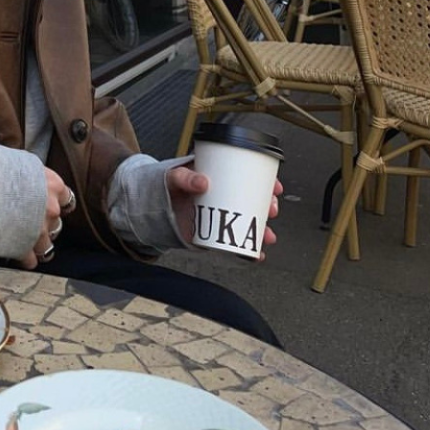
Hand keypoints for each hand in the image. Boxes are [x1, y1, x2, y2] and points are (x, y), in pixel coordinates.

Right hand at [16, 167, 74, 270]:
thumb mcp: (18, 161)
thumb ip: (28, 172)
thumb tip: (22, 170)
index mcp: (52, 185)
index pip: (66, 198)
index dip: (57, 202)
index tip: (51, 203)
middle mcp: (50, 209)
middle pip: (56, 223)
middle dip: (45, 224)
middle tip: (30, 221)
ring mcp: (39, 231)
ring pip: (46, 247)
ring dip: (37, 245)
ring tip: (24, 242)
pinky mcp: (24, 248)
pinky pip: (29, 260)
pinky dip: (22, 257)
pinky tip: (12, 252)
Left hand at [168, 167, 282, 260]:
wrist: (155, 208)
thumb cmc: (167, 187)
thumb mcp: (174, 176)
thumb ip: (184, 177)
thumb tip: (203, 182)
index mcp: (219, 176)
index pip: (248, 175)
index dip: (266, 180)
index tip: (275, 186)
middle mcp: (226, 195)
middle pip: (255, 199)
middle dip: (269, 205)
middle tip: (271, 209)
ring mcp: (224, 214)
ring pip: (251, 221)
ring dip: (264, 229)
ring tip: (268, 235)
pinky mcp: (218, 232)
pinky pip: (238, 242)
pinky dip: (249, 250)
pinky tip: (256, 254)